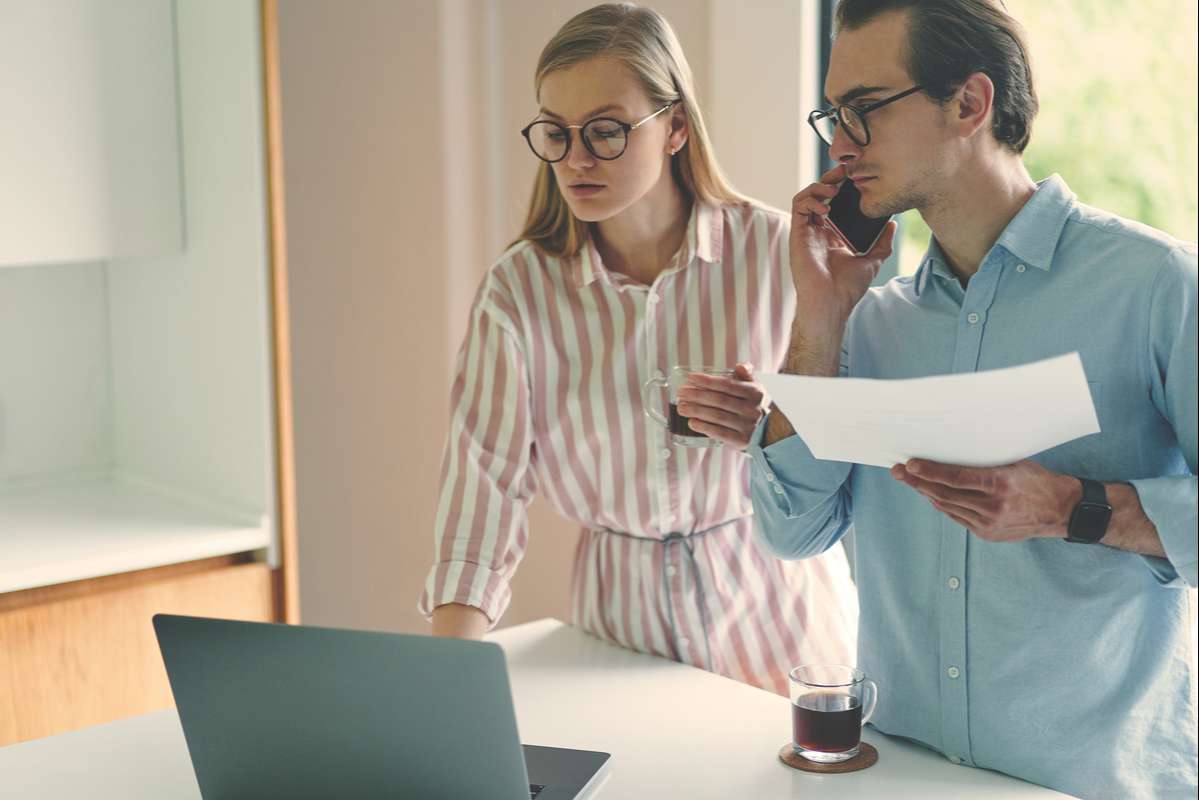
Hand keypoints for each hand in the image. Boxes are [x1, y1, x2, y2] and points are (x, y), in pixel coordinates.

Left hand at [675, 363, 769, 449]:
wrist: (773, 433)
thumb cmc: (758, 407)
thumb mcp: (757, 389)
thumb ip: (747, 376)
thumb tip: (740, 365)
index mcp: (754, 393)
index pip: (727, 385)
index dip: (707, 381)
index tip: (690, 378)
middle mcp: (751, 409)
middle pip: (718, 400)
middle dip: (696, 395)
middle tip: (681, 393)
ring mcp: (747, 426)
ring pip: (716, 416)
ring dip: (696, 411)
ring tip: (681, 407)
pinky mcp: (741, 440)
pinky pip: (719, 432)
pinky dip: (704, 427)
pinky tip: (692, 422)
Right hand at [789, 163, 897, 328]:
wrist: (830, 302)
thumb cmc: (847, 288)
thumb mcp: (871, 261)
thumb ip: (882, 243)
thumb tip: (893, 225)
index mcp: (833, 236)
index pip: (835, 204)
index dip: (843, 189)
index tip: (857, 180)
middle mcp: (818, 231)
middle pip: (820, 196)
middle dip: (831, 180)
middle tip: (845, 173)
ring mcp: (807, 232)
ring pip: (806, 197)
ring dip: (819, 187)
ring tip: (835, 189)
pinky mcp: (797, 234)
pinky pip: (798, 207)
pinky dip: (811, 200)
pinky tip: (827, 207)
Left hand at [890, 458, 1081, 542]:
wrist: (1061, 510)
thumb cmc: (1037, 480)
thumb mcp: (1014, 463)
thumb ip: (984, 463)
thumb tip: (949, 452)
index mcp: (1001, 484)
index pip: (957, 477)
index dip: (930, 471)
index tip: (910, 464)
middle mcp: (994, 506)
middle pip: (946, 493)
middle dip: (918, 481)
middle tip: (898, 471)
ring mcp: (989, 523)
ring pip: (948, 506)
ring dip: (926, 492)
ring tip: (909, 480)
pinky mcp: (987, 534)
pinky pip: (957, 517)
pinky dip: (942, 504)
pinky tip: (930, 494)